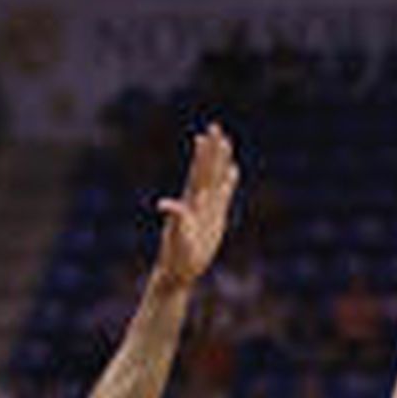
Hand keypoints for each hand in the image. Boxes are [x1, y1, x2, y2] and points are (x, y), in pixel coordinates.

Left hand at [154, 124, 239, 289]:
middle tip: (216, 127)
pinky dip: (228, 181)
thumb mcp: (177, 238)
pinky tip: (232, 170)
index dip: (202, 156)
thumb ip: (175, 220)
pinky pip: (223, 195)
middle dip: (212, 150)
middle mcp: (198, 202)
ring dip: (220, 161)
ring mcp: (207, 209)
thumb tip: (164, 205)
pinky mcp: (215, 219)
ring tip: (226, 142)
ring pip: (215, 180)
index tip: (204, 136)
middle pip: (207, 171)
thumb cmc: (176, 256)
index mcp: (190, 203)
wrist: (179, 271)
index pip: (199, 174)